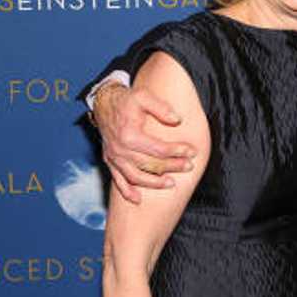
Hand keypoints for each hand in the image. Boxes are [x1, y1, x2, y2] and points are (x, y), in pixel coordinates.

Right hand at [95, 82, 196, 202]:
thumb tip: (177, 120)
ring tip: (171, 184)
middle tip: (188, 166)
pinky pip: (117, 180)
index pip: (159, 149)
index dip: (177, 151)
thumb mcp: (143, 96)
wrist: (103, 103)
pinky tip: (137, 199)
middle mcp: (120, 149)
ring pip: (135, 176)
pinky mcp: (109, 161)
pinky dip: (127, 191)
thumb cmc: (126, 100)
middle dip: (172, 167)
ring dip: (154, 183)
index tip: (192, 152)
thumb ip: (161, 108)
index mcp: (129, 135)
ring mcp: (114, 157)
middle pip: (150, 165)